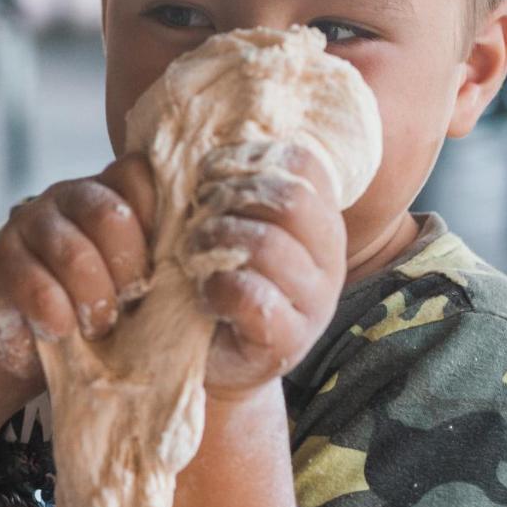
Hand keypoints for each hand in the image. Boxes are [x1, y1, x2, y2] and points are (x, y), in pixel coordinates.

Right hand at [0, 154, 155, 395]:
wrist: (29, 344)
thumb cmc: (100, 305)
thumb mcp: (137, 278)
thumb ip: (163, 254)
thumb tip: (209, 255)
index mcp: (111, 190)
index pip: (140, 175)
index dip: (158, 218)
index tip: (163, 263)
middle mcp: (70, 196)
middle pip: (109, 213)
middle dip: (129, 267)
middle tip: (133, 302)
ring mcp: (30, 223)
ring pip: (74, 254)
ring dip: (95, 299)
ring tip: (100, 325)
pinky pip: (37, 287)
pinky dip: (59, 317)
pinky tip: (63, 331)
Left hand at [188, 144, 346, 397]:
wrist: (210, 360)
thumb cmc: (211, 279)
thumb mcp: (217, 223)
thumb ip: (212, 184)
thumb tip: (180, 145)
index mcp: (316, 217)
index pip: (304, 163)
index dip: (248, 158)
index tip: (208, 176)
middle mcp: (327, 256)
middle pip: (291, 199)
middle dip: (231, 199)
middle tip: (198, 218)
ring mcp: (314, 302)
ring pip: (270, 244)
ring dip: (217, 240)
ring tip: (193, 254)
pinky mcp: (288, 341)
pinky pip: (254, 297)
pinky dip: (218, 287)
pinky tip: (204, 293)